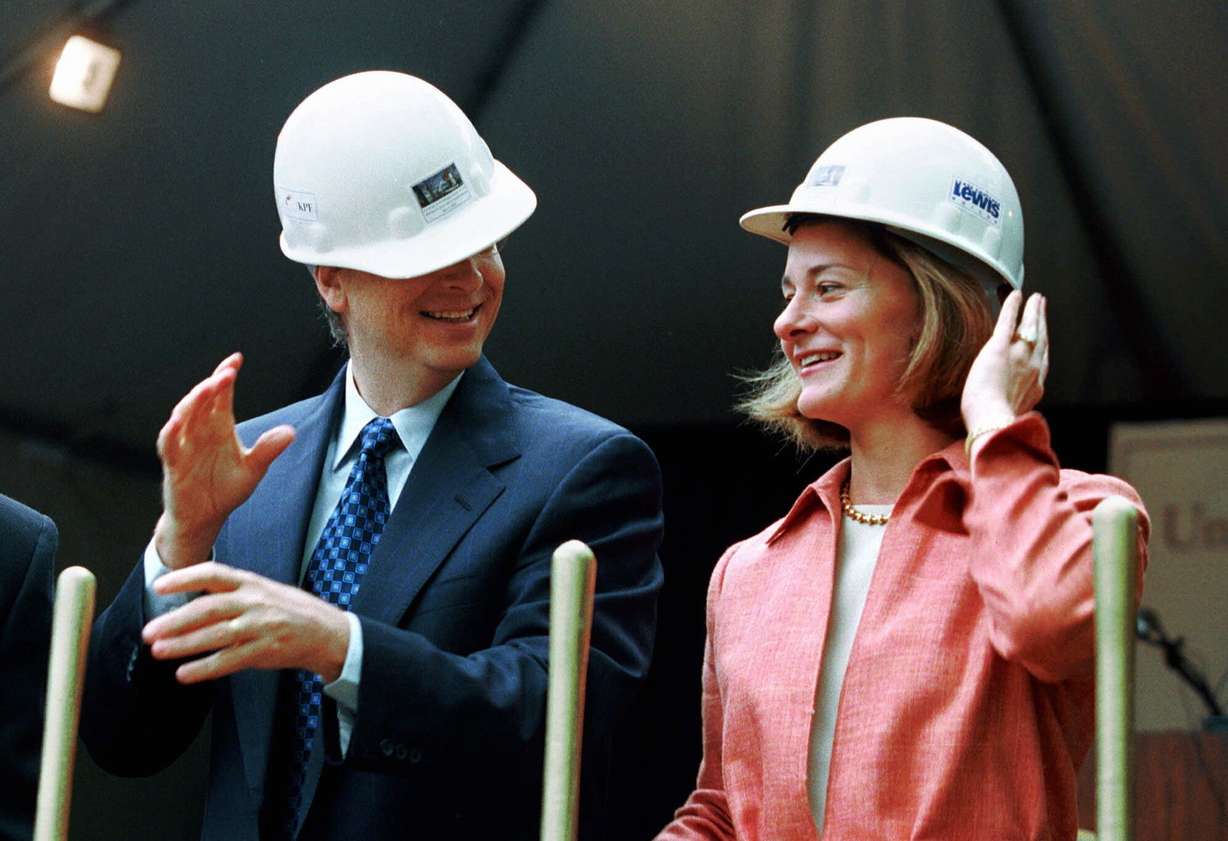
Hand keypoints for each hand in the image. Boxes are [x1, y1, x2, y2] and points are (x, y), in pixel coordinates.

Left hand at [142, 562, 350, 683]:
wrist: (327, 632)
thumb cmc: (293, 611)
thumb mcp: (265, 590)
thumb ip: (233, 593)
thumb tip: (193, 601)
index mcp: (251, 583)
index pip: (213, 574)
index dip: (184, 578)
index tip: (160, 586)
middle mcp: (254, 602)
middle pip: (208, 608)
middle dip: (175, 620)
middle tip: (150, 631)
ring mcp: (260, 627)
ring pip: (214, 635)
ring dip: (183, 644)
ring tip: (159, 651)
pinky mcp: (264, 651)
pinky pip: (228, 661)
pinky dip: (204, 668)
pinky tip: (185, 673)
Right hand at [154, 353, 294, 567]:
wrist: (204, 518)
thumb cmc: (224, 489)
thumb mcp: (253, 469)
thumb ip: (268, 449)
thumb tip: (290, 432)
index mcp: (219, 427)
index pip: (221, 396)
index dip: (226, 376)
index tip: (237, 359)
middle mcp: (200, 431)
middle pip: (203, 400)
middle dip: (213, 384)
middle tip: (227, 373)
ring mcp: (184, 445)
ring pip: (183, 416)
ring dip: (193, 401)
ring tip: (207, 388)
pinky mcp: (173, 464)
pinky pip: (168, 444)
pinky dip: (171, 432)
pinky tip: (177, 422)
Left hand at [960, 290, 1048, 433]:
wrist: (992, 422)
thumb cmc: (996, 425)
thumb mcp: (1012, 416)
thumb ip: (1015, 408)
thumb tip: (1011, 411)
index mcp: (1035, 386)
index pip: (1042, 360)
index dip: (1044, 345)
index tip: (1044, 335)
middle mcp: (1032, 368)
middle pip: (1041, 339)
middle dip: (1042, 321)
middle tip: (1042, 306)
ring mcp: (1018, 356)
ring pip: (1030, 328)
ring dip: (1033, 311)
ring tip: (1035, 299)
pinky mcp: (999, 348)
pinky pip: (1007, 322)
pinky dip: (1012, 307)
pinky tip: (1015, 295)